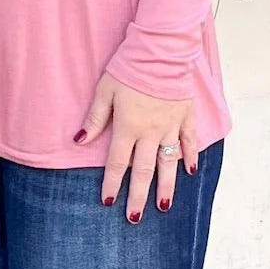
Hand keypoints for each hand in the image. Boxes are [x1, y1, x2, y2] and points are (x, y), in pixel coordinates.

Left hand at [77, 74, 197, 222]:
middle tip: (135, 218)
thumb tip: (80, 141)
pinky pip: (189, 141)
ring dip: (166, 186)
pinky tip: (189, 172)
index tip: (108, 202)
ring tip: (163, 206)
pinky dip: (190, 156)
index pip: (118, 163)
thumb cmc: (128, 68)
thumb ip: (95, 118)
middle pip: (144, 170)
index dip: (112, 184)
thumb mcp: (104, 91)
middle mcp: (151, 132)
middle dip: (139, 196)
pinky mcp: (186, 116)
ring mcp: (171, 125)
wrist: (161, 51)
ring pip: (169, 162)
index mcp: (128, 127)